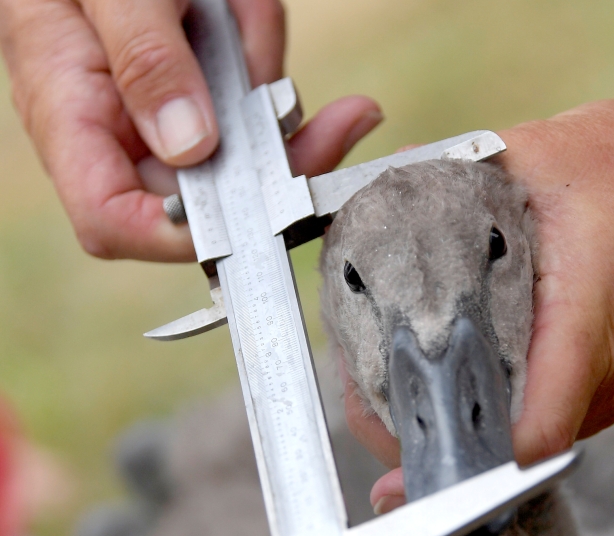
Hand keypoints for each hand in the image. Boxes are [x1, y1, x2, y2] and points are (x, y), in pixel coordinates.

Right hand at [0, 0, 382, 260]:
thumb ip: (145, 63)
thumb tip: (190, 147)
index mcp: (71, 115)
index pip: (114, 219)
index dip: (180, 238)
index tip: (256, 217)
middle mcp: (124, 126)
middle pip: (211, 192)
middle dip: (277, 157)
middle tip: (345, 123)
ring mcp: (169, 105)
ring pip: (249, 136)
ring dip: (267, 82)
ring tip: (241, 13)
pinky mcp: (204, 80)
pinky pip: (255, 85)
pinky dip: (260, 41)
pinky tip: (240, 7)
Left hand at [345, 101, 613, 513]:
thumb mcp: (549, 153)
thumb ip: (464, 168)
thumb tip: (393, 179)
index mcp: (588, 328)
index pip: (530, 435)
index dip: (461, 465)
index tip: (398, 470)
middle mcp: (601, 379)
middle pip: (505, 449)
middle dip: (426, 437)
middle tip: (357, 398)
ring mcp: (604, 389)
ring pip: (516, 434)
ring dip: (450, 419)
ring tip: (381, 383)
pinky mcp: (602, 382)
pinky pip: (534, 410)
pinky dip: (481, 400)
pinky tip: (436, 367)